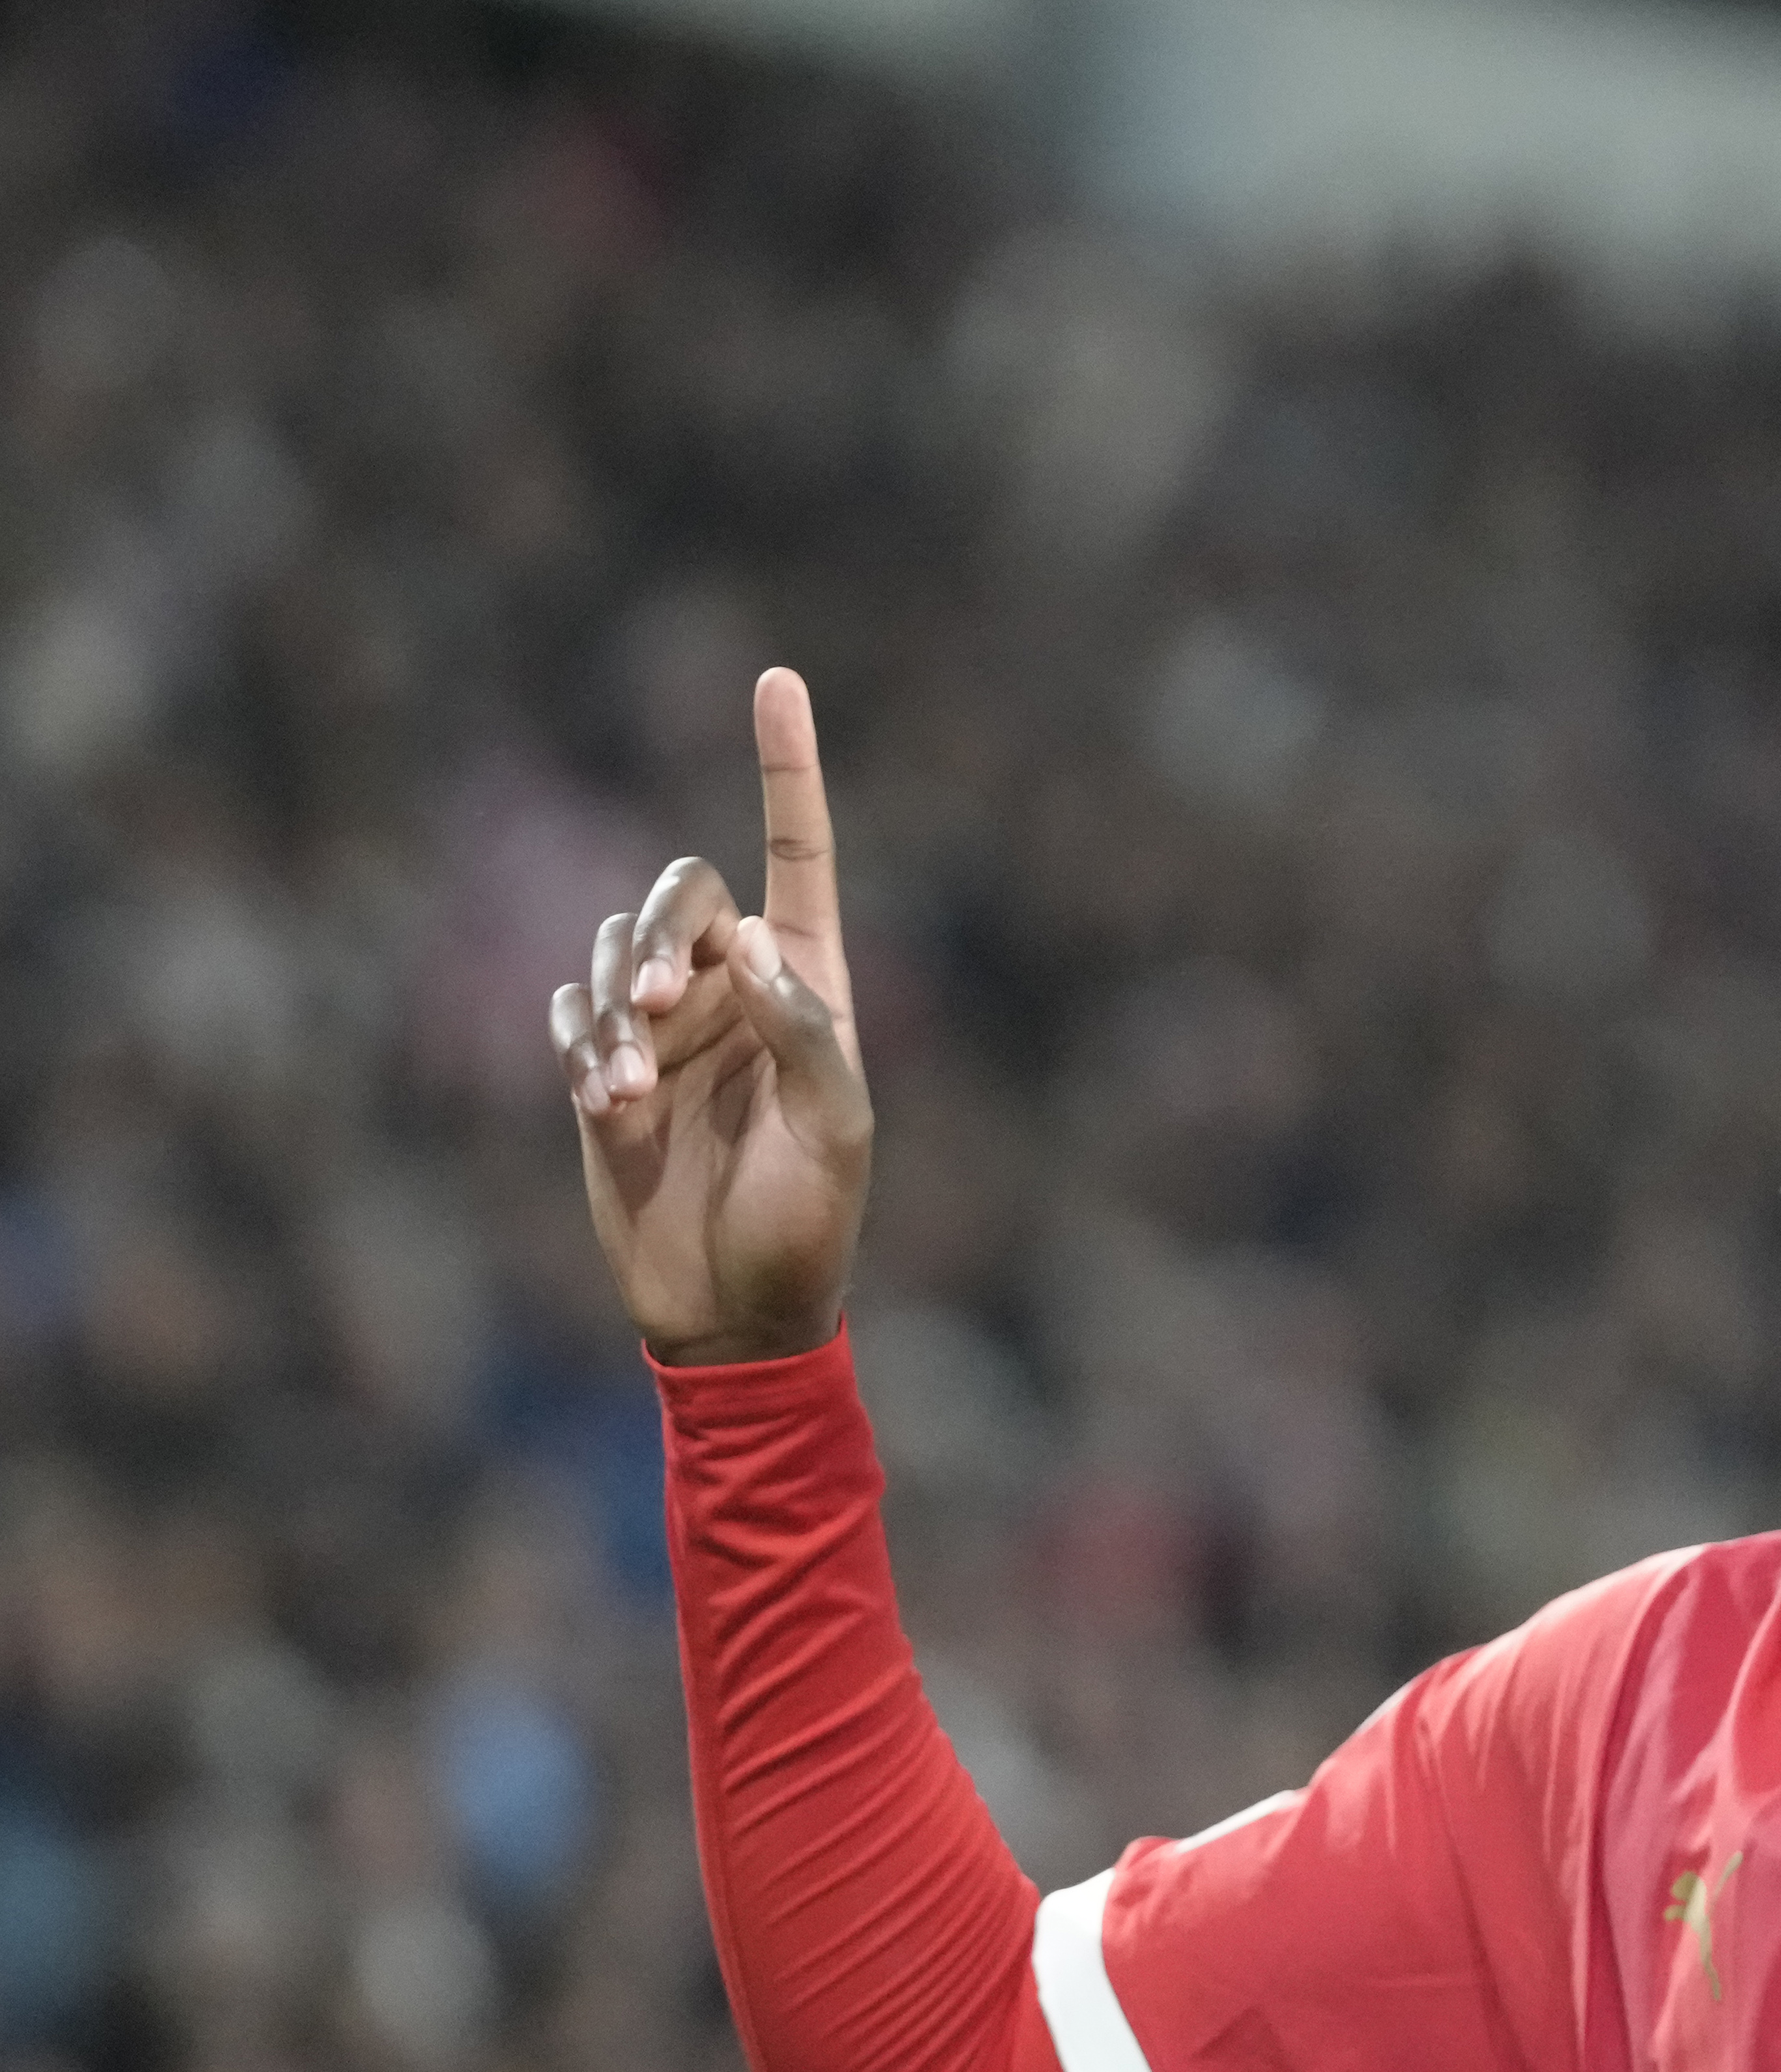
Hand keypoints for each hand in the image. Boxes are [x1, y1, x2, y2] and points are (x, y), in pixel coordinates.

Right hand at [548, 668, 874, 1364]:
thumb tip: (749, 951)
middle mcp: (734, 991)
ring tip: (624, 1082)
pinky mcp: (600, 1077)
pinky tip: (604, 1101)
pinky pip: (567, 1020)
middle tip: (657, 1003)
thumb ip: (807, 1037)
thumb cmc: (809, 1223)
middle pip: (680, 895)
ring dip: (611, 1002)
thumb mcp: (839, 1133)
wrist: (736, 1310)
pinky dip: (576, 1045)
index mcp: (811, 987)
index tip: (775, 678)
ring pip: (610, 951)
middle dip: (658, 933)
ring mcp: (664, 1031)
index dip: (787, 767)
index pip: (798, 855)